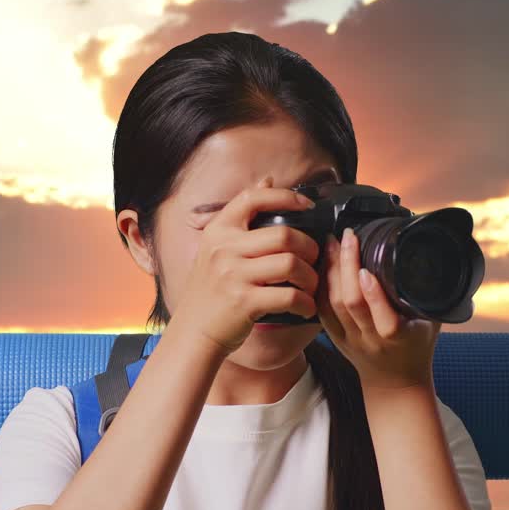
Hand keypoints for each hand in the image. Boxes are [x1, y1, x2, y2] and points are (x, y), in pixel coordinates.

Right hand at [172, 175, 322, 356]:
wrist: (194, 331)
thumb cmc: (211, 289)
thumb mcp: (217, 247)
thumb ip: (242, 216)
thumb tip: (268, 178)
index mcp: (218, 231)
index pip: (253, 198)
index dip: (285, 196)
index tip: (307, 205)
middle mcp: (224, 249)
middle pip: (284, 235)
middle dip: (309, 247)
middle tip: (314, 259)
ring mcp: (233, 276)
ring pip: (290, 264)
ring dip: (310, 277)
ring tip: (311, 285)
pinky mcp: (244, 302)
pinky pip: (289, 296)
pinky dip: (304, 303)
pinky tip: (305, 307)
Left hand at [316, 226, 439, 390]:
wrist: (396, 384)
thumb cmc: (418, 347)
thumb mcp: (432, 322)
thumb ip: (432, 294)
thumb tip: (440, 253)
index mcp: (398, 337)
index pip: (385, 318)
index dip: (373, 293)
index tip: (367, 267)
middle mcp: (371, 340)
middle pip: (351, 303)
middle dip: (346, 266)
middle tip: (347, 237)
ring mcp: (350, 340)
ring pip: (332, 305)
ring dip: (330, 271)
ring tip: (332, 243)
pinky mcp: (335, 338)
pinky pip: (321, 310)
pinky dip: (319, 285)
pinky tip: (321, 263)